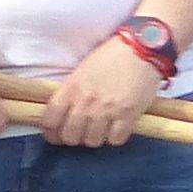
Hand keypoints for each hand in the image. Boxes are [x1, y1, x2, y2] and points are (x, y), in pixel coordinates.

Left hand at [37, 39, 164, 146]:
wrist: (142, 50)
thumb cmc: (112, 56)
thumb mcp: (82, 70)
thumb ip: (71, 92)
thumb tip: (63, 113)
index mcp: (72, 88)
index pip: (50, 120)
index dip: (50, 132)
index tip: (55, 134)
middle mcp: (86, 102)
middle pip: (69, 136)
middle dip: (73, 136)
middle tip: (80, 131)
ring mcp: (107, 111)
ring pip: (92, 141)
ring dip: (95, 137)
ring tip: (100, 127)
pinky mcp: (127, 116)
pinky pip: (115, 140)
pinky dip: (115, 137)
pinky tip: (117, 126)